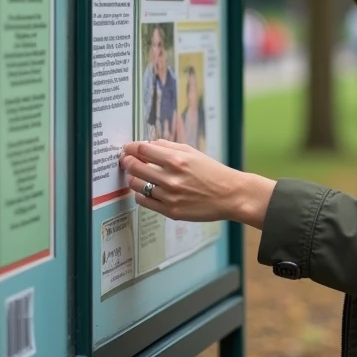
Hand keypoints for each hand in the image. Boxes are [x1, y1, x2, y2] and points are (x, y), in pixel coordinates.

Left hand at [120, 140, 274, 226]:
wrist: (230, 195)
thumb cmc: (213, 172)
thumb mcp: (193, 153)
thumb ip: (169, 147)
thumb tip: (148, 144)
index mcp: (177, 160)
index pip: (143, 149)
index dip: (131, 148)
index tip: (127, 148)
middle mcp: (171, 178)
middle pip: (135, 167)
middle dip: (127, 162)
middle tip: (126, 160)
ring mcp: (170, 196)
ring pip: (136, 185)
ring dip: (133, 179)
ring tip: (137, 176)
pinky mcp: (170, 212)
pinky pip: (144, 202)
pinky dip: (140, 194)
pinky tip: (145, 190)